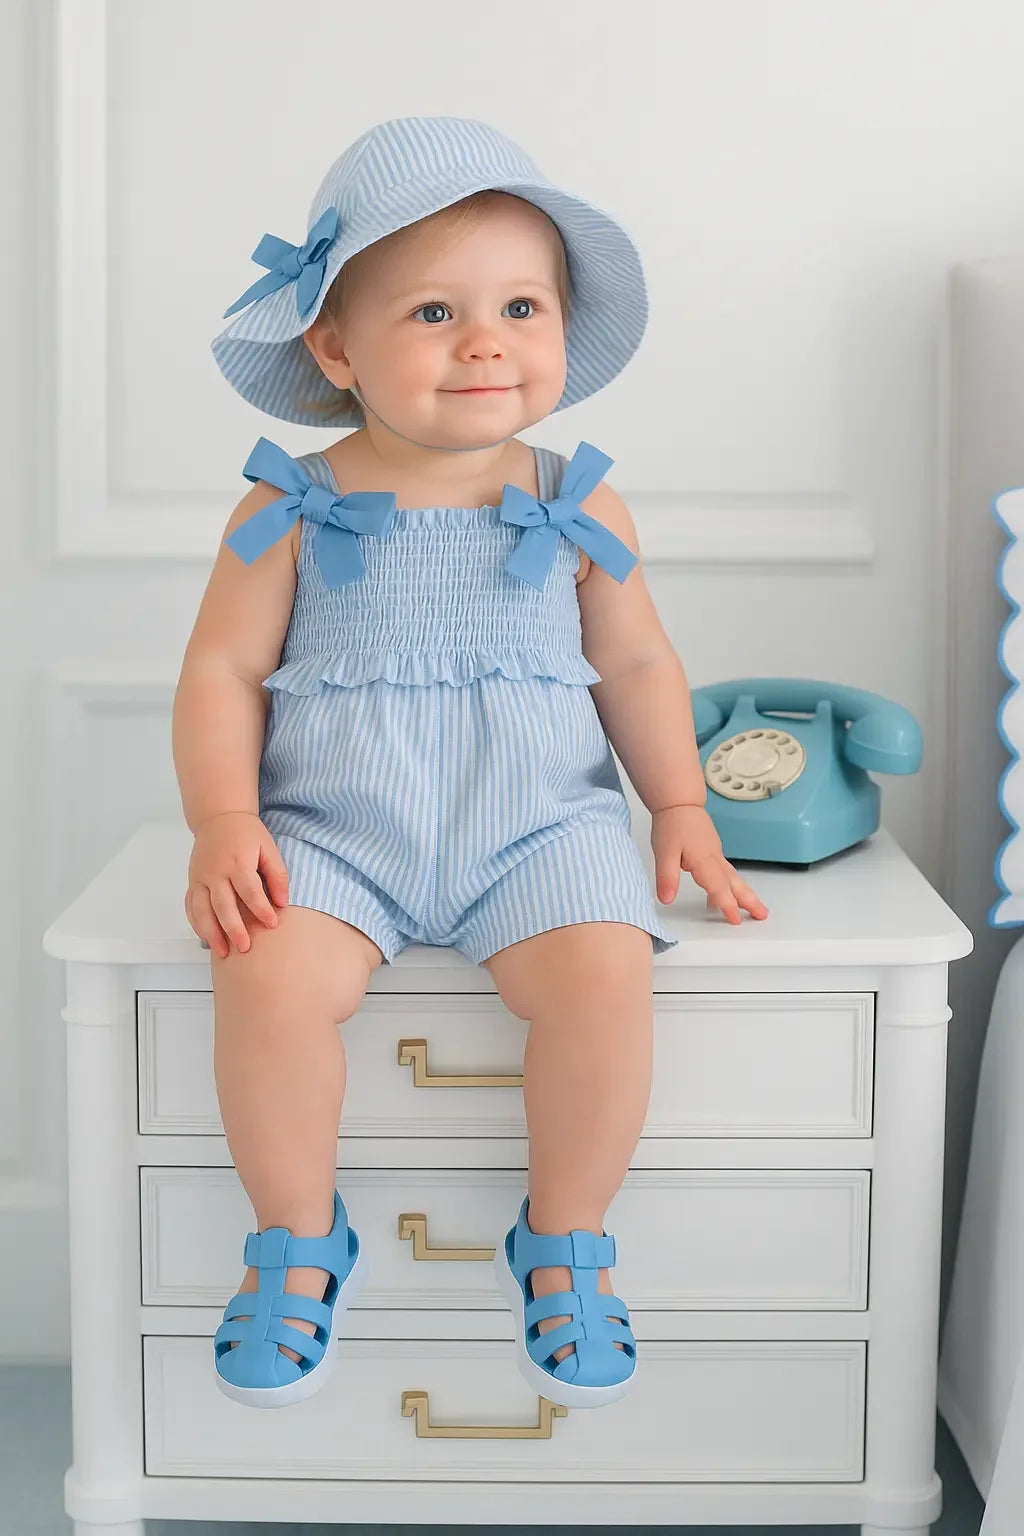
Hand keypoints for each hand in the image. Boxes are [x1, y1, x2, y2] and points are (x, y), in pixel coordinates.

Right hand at [184, 811, 288, 956]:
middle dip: (234, 928)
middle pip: (223, 905)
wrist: (219, 818)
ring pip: (202, 910)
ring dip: (212, 933)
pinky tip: (207, 938)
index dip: (261, 909)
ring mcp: (200, 877)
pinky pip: (190, 907)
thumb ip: (277, 875)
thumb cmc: (247, 834)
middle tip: (245, 947)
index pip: (249, 890)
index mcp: (237, 861)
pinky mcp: (192, 882)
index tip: (272, 924)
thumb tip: (282, 903)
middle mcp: (215, 871)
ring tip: (223, 952)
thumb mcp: (268, 848)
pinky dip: (197, 924)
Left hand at [651, 804, 768, 924]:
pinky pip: (726, 871)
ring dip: (745, 893)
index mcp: (704, 860)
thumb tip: (667, 899)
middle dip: (749, 901)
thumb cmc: (672, 824)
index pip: (718, 887)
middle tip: (762, 915)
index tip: (736, 920)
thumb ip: (666, 877)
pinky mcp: (713, 851)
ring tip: (754, 908)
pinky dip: (731, 884)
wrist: (679, 802)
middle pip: (735, 883)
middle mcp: (714, 858)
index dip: (728, 905)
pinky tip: (725, 891)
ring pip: (734, 877)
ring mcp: (715, 854)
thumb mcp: (663, 853)